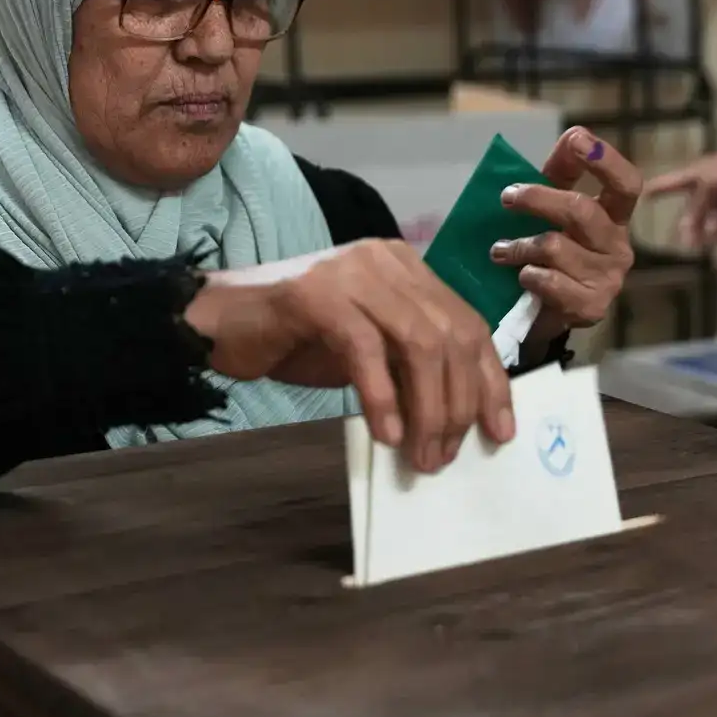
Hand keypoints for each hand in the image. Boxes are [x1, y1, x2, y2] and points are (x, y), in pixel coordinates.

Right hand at [183, 240, 513, 472]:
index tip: (499, 430)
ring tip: (421, 455)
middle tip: (445, 455)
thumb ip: (408, 364)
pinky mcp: (316, 293)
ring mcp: (352, 272)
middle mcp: (387, 261)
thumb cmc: (294, 340)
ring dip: (428, 408)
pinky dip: (382, 397)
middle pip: (451, 335)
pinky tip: (386, 434)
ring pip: (419, 342)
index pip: (469, 323)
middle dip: (458, 404)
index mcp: (407, 269)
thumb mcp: (367, 351)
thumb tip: (458, 416)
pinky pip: (366, 349)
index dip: (490, 381)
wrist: (218, 321)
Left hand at [491, 127, 640, 342]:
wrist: (544, 314)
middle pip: (581, 210)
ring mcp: (608, 279)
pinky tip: (520, 277)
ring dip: (519, 245)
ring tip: (498, 251)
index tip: (577, 140)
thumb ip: (563, 172)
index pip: (627, 183)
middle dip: (538, 198)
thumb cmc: (551, 253)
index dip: (606, 160)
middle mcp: (618, 246)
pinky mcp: (590, 307)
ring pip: (556, 247)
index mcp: (615, 217)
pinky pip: (550, 281)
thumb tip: (573, 134)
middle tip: (507, 197)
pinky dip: (527, 275)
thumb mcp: (554, 210)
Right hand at [643, 148, 716, 247]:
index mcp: (693, 178)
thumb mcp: (706, 189)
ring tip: (709, 243)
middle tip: (687, 245)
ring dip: (710, 233)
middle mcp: (706, 189)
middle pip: (692, 211)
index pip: (668, 184)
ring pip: (712, 220)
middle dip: (689, 228)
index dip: (654, 190)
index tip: (642, 198)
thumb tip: (686, 230)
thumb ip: (695, 210)